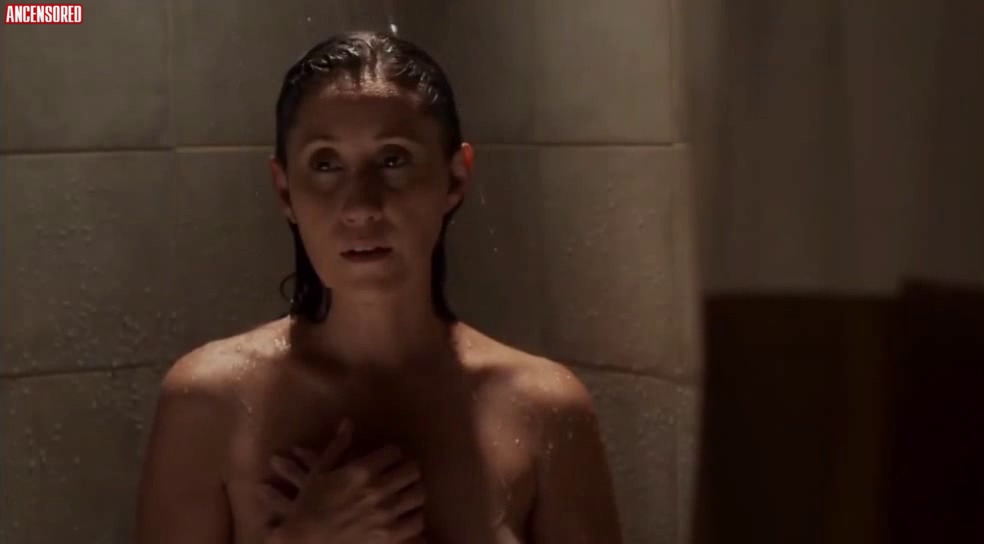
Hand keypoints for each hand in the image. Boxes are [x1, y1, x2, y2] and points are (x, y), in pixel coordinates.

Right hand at [261, 419, 426, 543]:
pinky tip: (404, 515)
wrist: (305, 542)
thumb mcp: (320, 471)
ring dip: (412, 491)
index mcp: (361, 471)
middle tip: (399, 474)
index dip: (391, 454)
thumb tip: (348, 421)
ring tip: (404, 493)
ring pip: (418, 493)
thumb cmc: (309, 505)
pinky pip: (418, 520)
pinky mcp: (390, 536)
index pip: (394, 452)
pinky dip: (413, 516)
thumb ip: (338, 446)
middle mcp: (378, 490)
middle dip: (406, 469)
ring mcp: (386, 514)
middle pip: (412, 470)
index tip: (386, 459)